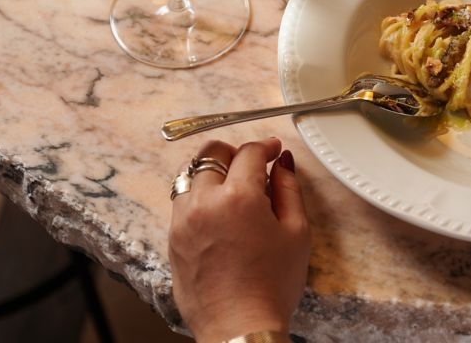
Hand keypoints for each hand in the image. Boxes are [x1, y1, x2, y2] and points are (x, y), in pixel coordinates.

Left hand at [169, 139, 309, 340]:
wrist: (239, 326)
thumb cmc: (272, 284)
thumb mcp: (296, 232)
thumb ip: (289, 189)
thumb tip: (284, 163)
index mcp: (239, 197)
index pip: (249, 152)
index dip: (266, 146)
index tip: (275, 150)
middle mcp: (205, 202)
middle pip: (211, 153)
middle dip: (233, 150)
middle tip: (251, 162)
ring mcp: (183, 220)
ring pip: (189, 173)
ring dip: (211, 169)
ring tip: (230, 183)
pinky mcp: (173, 238)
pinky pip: (181, 200)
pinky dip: (198, 193)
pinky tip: (216, 209)